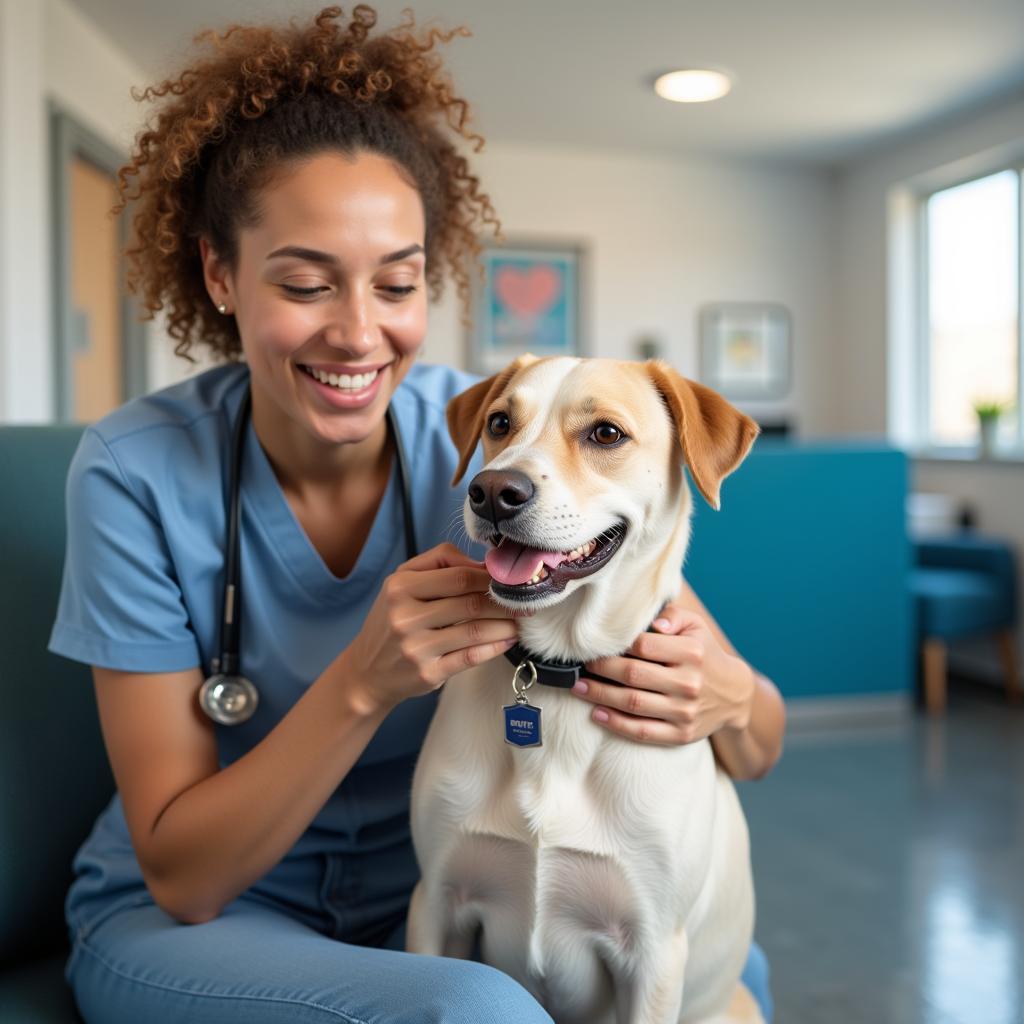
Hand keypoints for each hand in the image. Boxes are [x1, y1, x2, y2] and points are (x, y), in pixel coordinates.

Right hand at [339, 542, 529, 715]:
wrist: (367, 670)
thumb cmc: (392, 619)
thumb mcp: (401, 582)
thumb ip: (439, 562)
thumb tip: (481, 563)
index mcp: (400, 588)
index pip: (458, 576)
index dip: (489, 578)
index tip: (508, 580)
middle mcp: (405, 617)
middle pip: (470, 603)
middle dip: (503, 602)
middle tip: (524, 601)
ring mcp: (417, 648)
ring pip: (475, 631)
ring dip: (505, 625)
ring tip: (519, 621)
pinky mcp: (428, 674)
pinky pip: (471, 657)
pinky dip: (495, 648)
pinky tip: (507, 640)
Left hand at [572, 601, 754, 746]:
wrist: (733, 694)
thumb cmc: (703, 652)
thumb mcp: (695, 626)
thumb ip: (671, 615)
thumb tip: (650, 622)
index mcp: (691, 652)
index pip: (643, 646)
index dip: (616, 646)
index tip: (595, 645)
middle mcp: (689, 683)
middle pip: (633, 674)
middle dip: (600, 669)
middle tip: (579, 666)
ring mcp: (685, 712)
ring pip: (633, 703)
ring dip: (600, 695)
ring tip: (579, 687)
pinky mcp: (681, 735)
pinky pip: (642, 731)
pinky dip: (616, 723)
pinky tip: (597, 713)